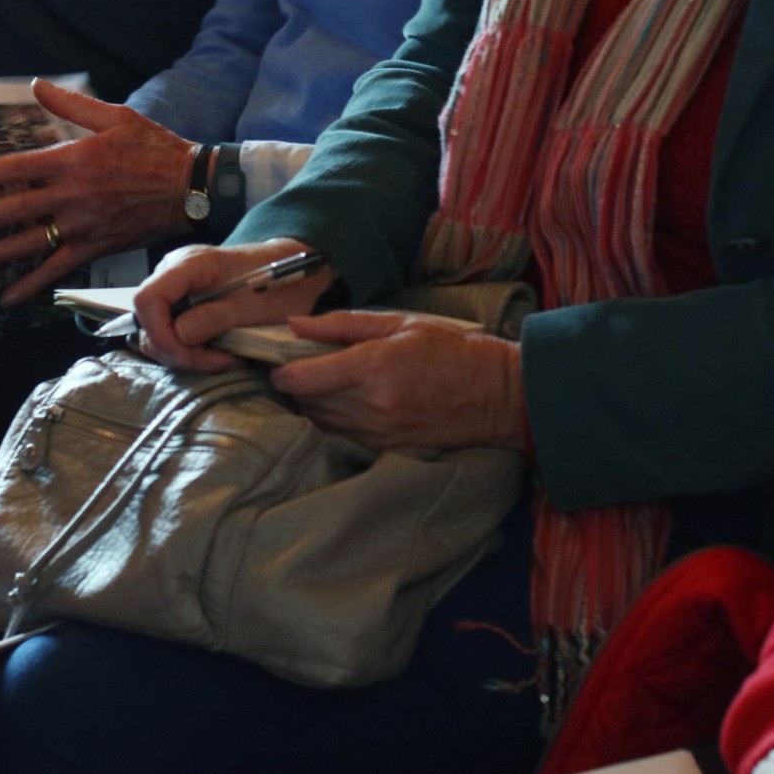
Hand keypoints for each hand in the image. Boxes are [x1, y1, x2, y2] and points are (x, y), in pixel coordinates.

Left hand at [0, 81, 198, 304]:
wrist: (191, 187)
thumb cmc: (154, 148)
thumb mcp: (115, 117)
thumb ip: (72, 106)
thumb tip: (38, 85)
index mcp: (73, 161)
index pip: (14, 169)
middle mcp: (72, 196)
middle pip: (13, 210)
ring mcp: (83, 226)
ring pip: (28, 243)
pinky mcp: (95, 248)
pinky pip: (57, 270)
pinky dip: (31, 285)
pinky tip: (7, 297)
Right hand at [133, 238, 331, 369]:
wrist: (292, 271)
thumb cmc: (277, 284)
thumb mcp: (252, 306)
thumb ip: (213, 318)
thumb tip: (177, 336)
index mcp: (189, 264)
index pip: (147, 299)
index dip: (159, 333)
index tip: (189, 356)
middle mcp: (173, 273)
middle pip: (150, 320)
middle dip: (178, 350)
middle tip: (219, 361)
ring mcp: (177, 288)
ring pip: (159, 332)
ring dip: (188, 354)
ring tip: (226, 358)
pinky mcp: (183, 303)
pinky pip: (173, 333)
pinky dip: (193, 350)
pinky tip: (221, 352)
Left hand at [269, 313, 525, 450]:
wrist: (496, 396)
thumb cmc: (452, 350)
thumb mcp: (400, 324)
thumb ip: (343, 325)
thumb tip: (296, 325)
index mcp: (373, 367)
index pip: (303, 379)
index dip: (281, 372)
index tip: (277, 361)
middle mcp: (371, 405)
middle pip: (306, 402)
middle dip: (293, 386)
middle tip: (293, 367)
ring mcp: (378, 433)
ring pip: (320, 423)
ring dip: (310, 405)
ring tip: (317, 384)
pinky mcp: (385, 449)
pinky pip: (341, 436)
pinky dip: (332, 421)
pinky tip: (340, 405)